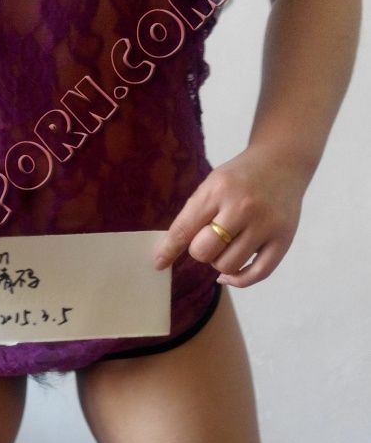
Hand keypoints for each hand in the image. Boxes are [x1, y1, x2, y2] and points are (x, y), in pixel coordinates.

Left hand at [154, 145, 308, 287]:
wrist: (283, 162)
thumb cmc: (240, 177)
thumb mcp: (212, 185)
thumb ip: (191, 216)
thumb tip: (164, 255)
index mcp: (220, 190)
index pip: (185, 229)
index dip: (168, 250)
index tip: (158, 263)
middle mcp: (243, 207)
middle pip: (204, 252)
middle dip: (200, 251)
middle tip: (208, 240)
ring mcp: (266, 224)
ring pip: (227, 265)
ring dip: (219, 262)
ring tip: (226, 246)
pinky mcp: (283, 239)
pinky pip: (257, 274)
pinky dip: (238, 280)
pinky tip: (229, 275)